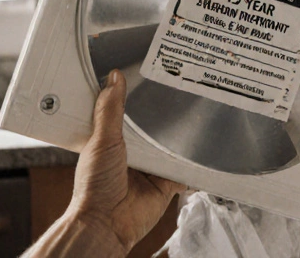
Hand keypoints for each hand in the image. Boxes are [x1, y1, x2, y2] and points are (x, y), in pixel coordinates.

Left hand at [67, 70, 186, 253]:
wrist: (106, 223)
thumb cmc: (94, 186)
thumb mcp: (102, 140)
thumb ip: (110, 110)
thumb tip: (114, 78)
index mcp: (112, 141)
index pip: (128, 114)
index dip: (137, 98)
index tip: (150, 76)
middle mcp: (133, 153)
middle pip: (153, 130)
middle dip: (165, 118)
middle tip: (182, 92)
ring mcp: (150, 169)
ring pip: (171, 148)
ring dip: (180, 139)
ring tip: (198, 114)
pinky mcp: (166, 184)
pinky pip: (184, 170)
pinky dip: (193, 164)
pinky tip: (205, 149)